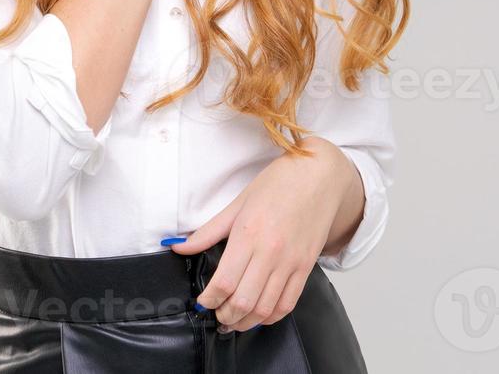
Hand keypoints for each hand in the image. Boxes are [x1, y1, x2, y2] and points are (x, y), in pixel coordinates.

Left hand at [172, 138, 357, 331]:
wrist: (320, 175)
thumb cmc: (279, 183)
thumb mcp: (238, 203)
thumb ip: (208, 231)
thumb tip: (179, 247)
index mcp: (249, 234)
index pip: (224, 282)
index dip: (208, 300)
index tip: (202, 302)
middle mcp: (271, 252)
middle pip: (243, 301)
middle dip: (224, 316)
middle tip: (216, 314)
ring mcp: (291, 262)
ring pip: (265, 308)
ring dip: (245, 322)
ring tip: (234, 320)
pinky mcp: (306, 267)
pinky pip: (288, 304)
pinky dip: (271, 317)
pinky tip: (260, 315)